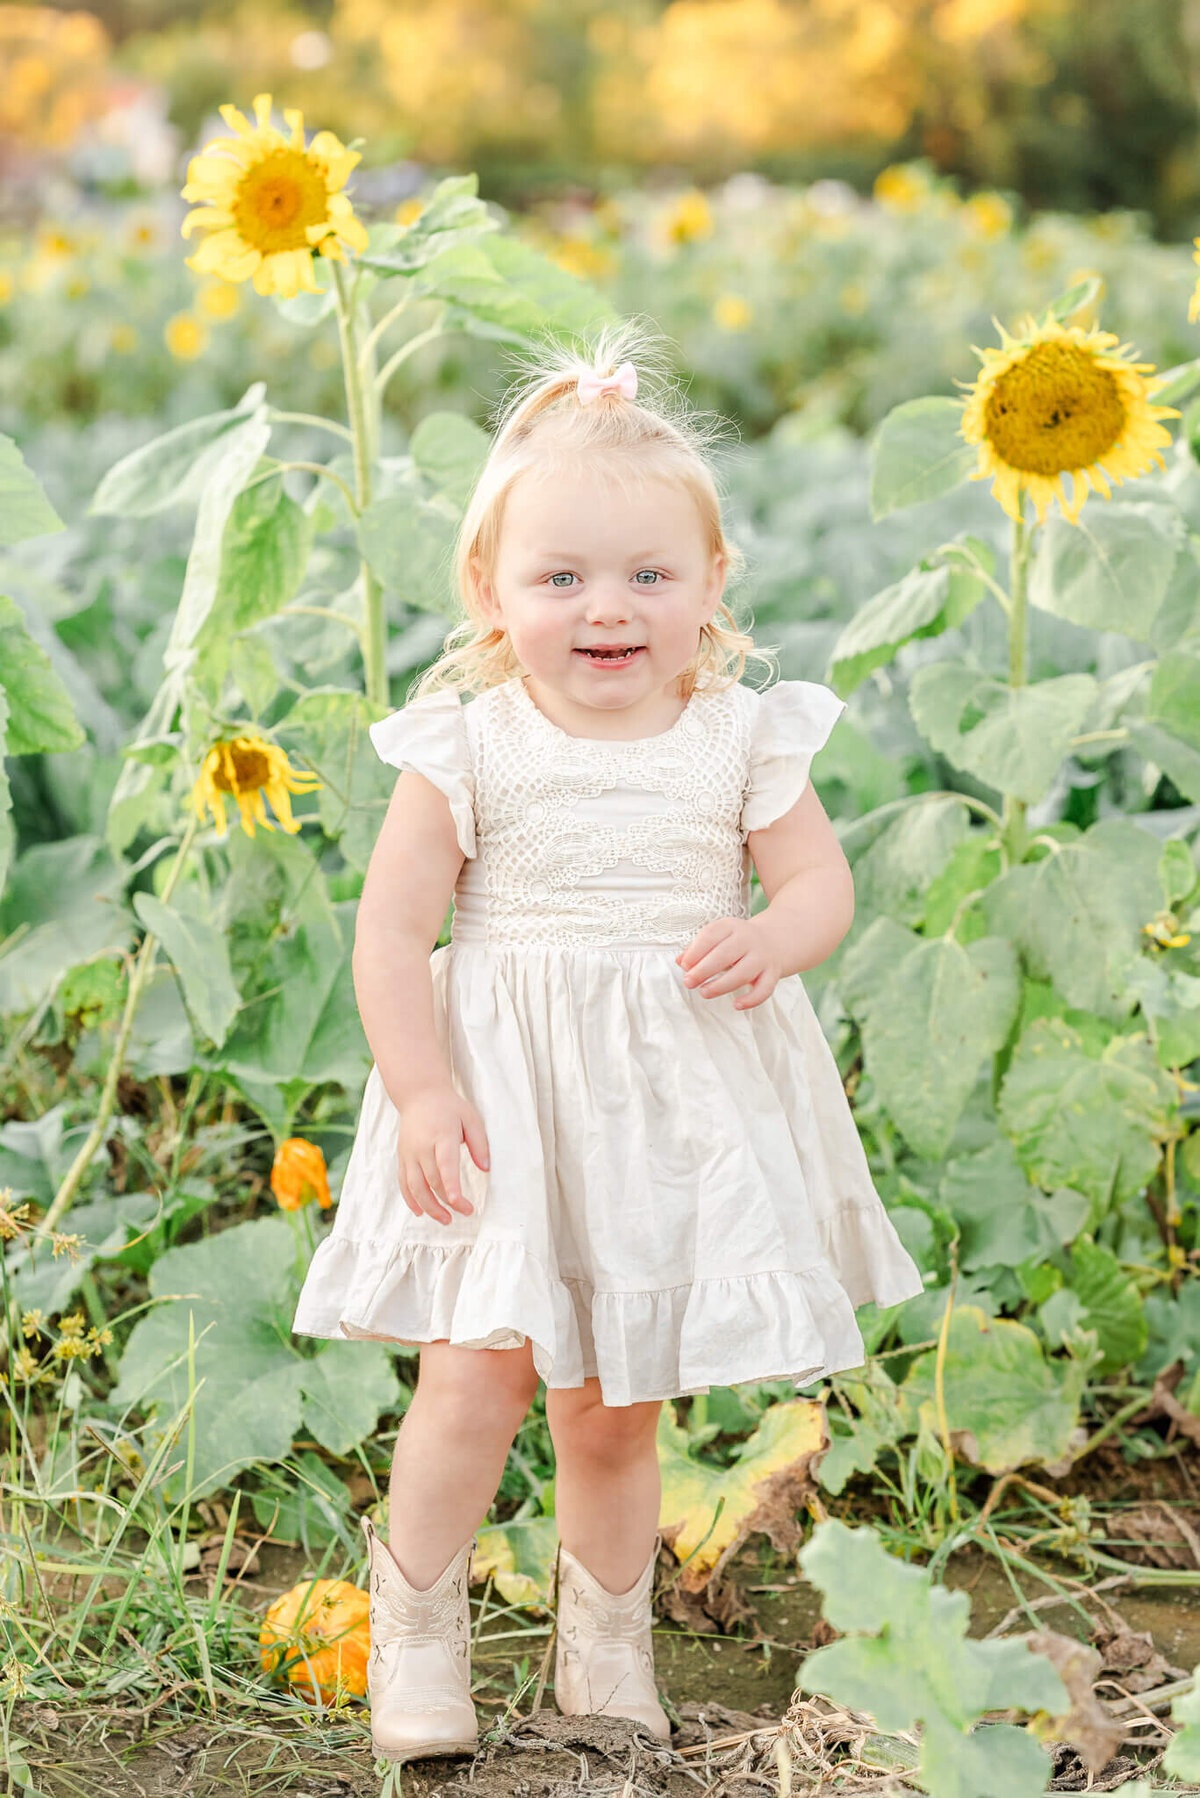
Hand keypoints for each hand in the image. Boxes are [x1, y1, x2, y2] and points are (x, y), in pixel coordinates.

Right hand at [396, 1084, 489, 1225]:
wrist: (419, 1095)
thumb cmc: (449, 1107)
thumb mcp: (471, 1118)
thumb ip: (480, 1143)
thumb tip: (486, 1168)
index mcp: (442, 1135)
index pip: (445, 1164)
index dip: (451, 1185)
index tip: (459, 1203)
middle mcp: (422, 1146)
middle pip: (432, 1180)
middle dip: (448, 1201)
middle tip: (466, 1212)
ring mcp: (409, 1153)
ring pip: (415, 1186)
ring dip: (429, 1207)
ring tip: (446, 1220)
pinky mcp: (402, 1158)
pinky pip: (403, 1183)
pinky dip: (410, 1200)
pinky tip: (421, 1212)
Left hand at [676, 915, 782, 1010]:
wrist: (776, 940)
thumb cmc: (738, 942)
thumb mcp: (719, 937)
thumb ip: (698, 948)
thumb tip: (680, 961)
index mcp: (731, 926)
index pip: (711, 935)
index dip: (696, 951)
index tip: (685, 966)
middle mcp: (748, 939)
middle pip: (725, 954)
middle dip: (704, 970)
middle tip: (688, 982)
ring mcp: (762, 957)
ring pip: (742, 973)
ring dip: (721, 985)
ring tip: (704, 992)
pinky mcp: (772, 974)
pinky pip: (764, 989)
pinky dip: (751, 999)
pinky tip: (736, 1005)